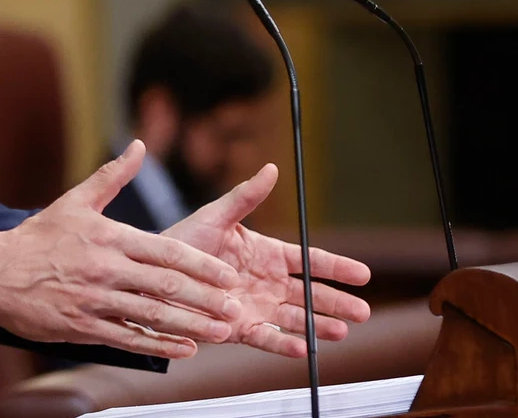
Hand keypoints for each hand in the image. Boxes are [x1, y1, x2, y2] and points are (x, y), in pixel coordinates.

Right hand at [0, 141, 243, 359]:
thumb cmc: (37, 237)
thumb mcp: (75, 200)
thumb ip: (113, 176)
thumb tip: (140, 146)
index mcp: (109, 237)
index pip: (166, 251)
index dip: (201, 266)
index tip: (228, 276)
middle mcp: (105, 269)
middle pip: (165, 285)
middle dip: (205, 299)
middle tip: (235, 308)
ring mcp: (94, 300)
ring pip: (151, 315)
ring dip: (189, 324)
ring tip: (220, 331)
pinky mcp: (82, 326)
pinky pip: (127, 338)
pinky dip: (158, 345)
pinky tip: (183, 348)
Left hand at [163, 163, 372, 357]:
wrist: (154, 274)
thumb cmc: (184, 241)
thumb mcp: (216, 215)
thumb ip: (246, 197)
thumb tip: (271, 169)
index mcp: (266, 254)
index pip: (309, 261)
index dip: (337, 267)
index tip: (363, 274)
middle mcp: (267, 282)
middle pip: (310, 293)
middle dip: (337, 301)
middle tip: (363, 311)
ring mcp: (255, 306)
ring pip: (295, 317)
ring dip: (319, 325)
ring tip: (342, 331)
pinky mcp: (238, 329)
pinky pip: (266, 337)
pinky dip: (283, 343)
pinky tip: (303, 348)